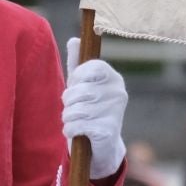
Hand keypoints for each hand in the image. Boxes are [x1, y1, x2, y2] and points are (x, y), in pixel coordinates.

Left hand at [62, 38, 127, 179]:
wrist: (102, 146)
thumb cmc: (90, 109)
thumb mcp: (82, 85)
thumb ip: (77, 64)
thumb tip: (74, 40)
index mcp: (113, 78)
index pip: (91, 67)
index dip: (77, 78)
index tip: (76, 86)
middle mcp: (118, 93)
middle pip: (79, 90)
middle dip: (68, 101)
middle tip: (72, 108)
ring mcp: (115, 112)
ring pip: (75, 109)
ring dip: (67, 117)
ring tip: (74, 120)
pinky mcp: (108, 131)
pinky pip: (77, 126)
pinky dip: (70, 130)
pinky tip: (75, 132)